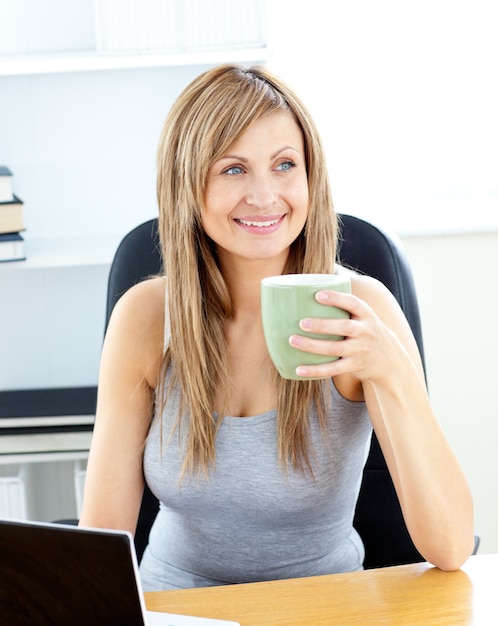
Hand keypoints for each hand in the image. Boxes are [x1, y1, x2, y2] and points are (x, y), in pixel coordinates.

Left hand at [288, 287, 404, 381]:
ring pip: (335, 349)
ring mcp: (360, 350)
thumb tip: (311, 287)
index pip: (353, 303)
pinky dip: (315, 370)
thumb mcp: (363, 315)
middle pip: (344, 327)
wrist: (390, 358)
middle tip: (301, 323)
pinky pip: (333, 369)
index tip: (318, 295)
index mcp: (366, 315)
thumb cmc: (365, 330)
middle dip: (322, 325)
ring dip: (313, 346)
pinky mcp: (354, 366)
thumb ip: (344, 305)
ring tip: (293, 340)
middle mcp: (365, 331)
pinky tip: (298, 369)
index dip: (336, 299)